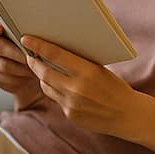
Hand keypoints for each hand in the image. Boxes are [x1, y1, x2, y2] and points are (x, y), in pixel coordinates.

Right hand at [0, 14, 41, 107]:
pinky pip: (4, 78)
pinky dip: (19, 77)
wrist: (38, 68)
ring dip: (21, 66)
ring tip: (36, 66)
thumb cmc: (38, 45)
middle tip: (31, 54)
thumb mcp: (37, 33)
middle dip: (16, 51)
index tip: (0, 28)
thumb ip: (30, 28)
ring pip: (2, 64)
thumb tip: (37, 27)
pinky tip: (29, 75)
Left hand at [20, 35, 141, 138]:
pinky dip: (56, 91)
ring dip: (43, 77)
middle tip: (29, 54)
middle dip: (34, 62)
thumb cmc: (117, 88)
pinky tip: (62, 87)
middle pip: (44, 72)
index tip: (26, 39)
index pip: (55, 55)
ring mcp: (71, 103)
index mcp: (88, 72)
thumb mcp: (101, 70)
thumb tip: (57, 54)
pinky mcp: (69, 114)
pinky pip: (56, 99)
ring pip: (46, 86)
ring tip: (43, 69)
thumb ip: (80, 64)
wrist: (127, 115)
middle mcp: (76, 88)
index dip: (38, 46)